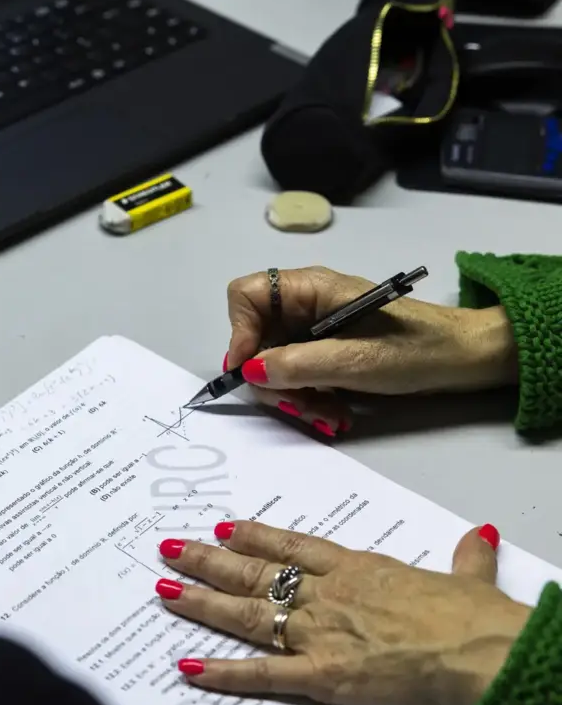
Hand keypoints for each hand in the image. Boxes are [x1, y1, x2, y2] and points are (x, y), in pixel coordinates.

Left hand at [155, 522, 530, 704]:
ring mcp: (319, 632)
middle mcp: (328, 594)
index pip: (294, 546)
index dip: (256, 536)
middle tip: (170, 548)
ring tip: (163, 590)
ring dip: (202, 601)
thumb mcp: (468, 579)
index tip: (225, 526)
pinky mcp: (322, 674)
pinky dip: (224, 672)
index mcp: (359, 569)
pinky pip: (263, 674)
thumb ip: (464, 558)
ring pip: (247, 612)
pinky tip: (190, 667)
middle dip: (208, 560)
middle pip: (256, 572)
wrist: (479, 651)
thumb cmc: (476, 618)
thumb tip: (477, 536)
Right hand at [224, 267, 518, 433]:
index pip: (246, 296)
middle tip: (298, 407)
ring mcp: (315, 329)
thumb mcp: (355, 361)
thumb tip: (248, 372)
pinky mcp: (327, 351)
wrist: (466, 359)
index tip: (251, 372)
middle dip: (272, 378)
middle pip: (257, 337)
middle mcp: (305, 304)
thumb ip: (296, 365)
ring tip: (327, 416)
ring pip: (275, 363)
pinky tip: (334, 413)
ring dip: (294, 395)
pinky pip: (298, 375)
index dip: (239, 332)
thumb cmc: (416, 349)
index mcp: (310, 288)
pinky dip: (309, 397)